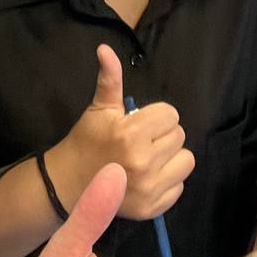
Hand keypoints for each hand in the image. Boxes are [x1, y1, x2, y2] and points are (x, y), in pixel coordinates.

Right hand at [48, 44, 193, 220]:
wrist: (70, 183)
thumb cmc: (88, 140)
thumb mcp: (99, 108)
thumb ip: (110, 78)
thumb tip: (105, 48)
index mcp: (131, 133)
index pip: (170, 114)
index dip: (156, 116)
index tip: (140, 123)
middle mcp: (144, 162)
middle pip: (179, 136)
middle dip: (163, 134)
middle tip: (143, 140)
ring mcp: (149, 188)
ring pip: (186, 161)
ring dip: (171, 157)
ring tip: (150, 157)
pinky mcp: (152, 209)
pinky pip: (180, 186)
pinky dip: (168, 181)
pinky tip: (149, 177)